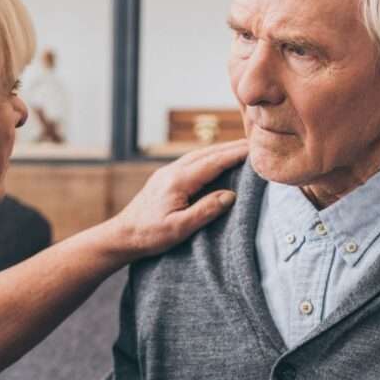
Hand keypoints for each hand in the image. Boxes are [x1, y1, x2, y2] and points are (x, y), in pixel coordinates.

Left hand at [103, 139, 247, 260]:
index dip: (237, 154)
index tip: (257, 149)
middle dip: (233, 147)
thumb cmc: (149, 235)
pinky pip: (192, 161)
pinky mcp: (165, 177)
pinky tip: (217, 160)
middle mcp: (172, 170)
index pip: (214, 161)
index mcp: (178, 180)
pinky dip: (210, 157)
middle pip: (209, 152)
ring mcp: (167, 172)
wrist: (122, 235)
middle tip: (257, 144)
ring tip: (243, 149)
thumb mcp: (180, 228)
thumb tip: (230, 195)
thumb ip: (206, 210)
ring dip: (222, 150)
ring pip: (200, 154)